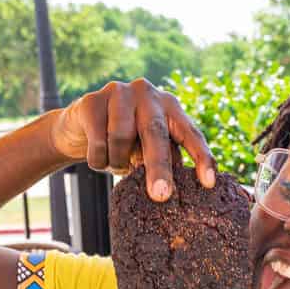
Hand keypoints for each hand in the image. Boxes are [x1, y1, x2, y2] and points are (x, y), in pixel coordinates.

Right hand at [49, 78, 215, 200]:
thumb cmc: (125, 140)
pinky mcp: (92, 101)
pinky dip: (99, 161)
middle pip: (155, 133)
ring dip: (118, 162)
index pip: (190, 133)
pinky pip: (98, 143)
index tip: (208, 183)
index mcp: (170, 106)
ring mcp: (119, 92)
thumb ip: (165, 156)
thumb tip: (175, 190)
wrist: (81, 126)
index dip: (201, 157)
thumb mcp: (149, 146)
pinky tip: (98, 156)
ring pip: (121, 139)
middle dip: (159, 167)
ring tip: (117, 163)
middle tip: (161, 196)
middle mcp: (147, 94)